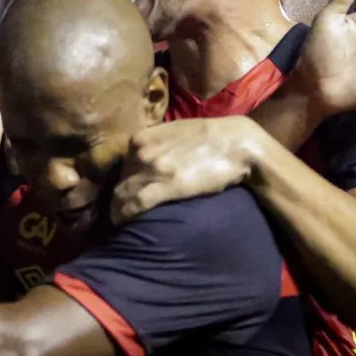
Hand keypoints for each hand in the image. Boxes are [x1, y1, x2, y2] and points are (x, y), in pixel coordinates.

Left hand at [112, 116, 259, 224]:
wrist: (236, 143)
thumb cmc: (209, 138)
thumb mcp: (174, 132)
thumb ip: (155, 144)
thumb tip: (147, 158)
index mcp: (141, 138)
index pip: (122, 166)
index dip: (123, 182)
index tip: (125, 194)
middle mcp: (141, 151)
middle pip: (120, 181)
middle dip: (119, 197)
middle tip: (121, 211)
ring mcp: (152, 168)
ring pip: (122, 195)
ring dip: (119, 210)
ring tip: (122, 221)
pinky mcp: (166, 186)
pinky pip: (135, 204)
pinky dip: (126, 215)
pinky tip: (126, 222)